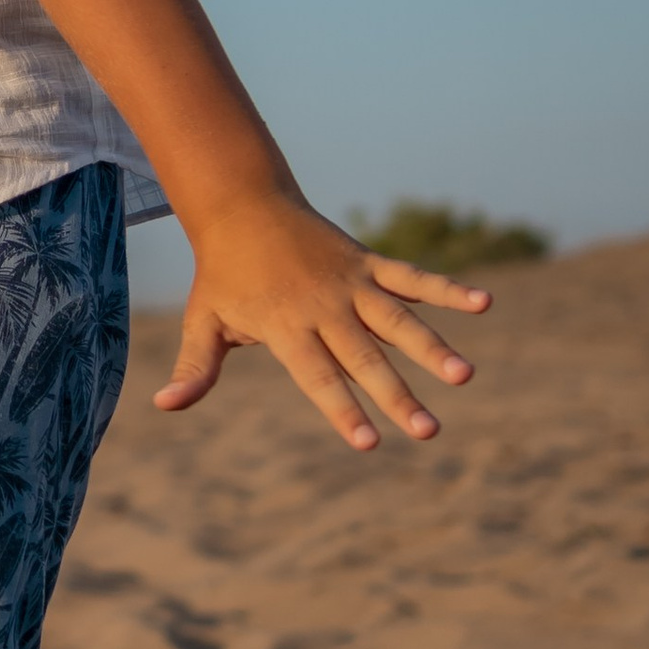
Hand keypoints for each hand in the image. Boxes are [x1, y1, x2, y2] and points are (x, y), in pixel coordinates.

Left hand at [153, 193, 488, 451]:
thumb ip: (195, 367)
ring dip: (433, 346)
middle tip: (429, 431)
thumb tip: (164, 405)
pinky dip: (447, 289)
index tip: (369, 443)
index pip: (318, 377)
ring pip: (399, 319)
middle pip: (365, 357)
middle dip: (397, 394)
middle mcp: (324, 307)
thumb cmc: (223, 274)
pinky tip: (484, 302)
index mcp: (286, 327)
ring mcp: (350, 283)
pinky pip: (413, 277)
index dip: (343, 410)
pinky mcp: (368, 263)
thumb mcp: (205, 321)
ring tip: (465, 376)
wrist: (242, 204)